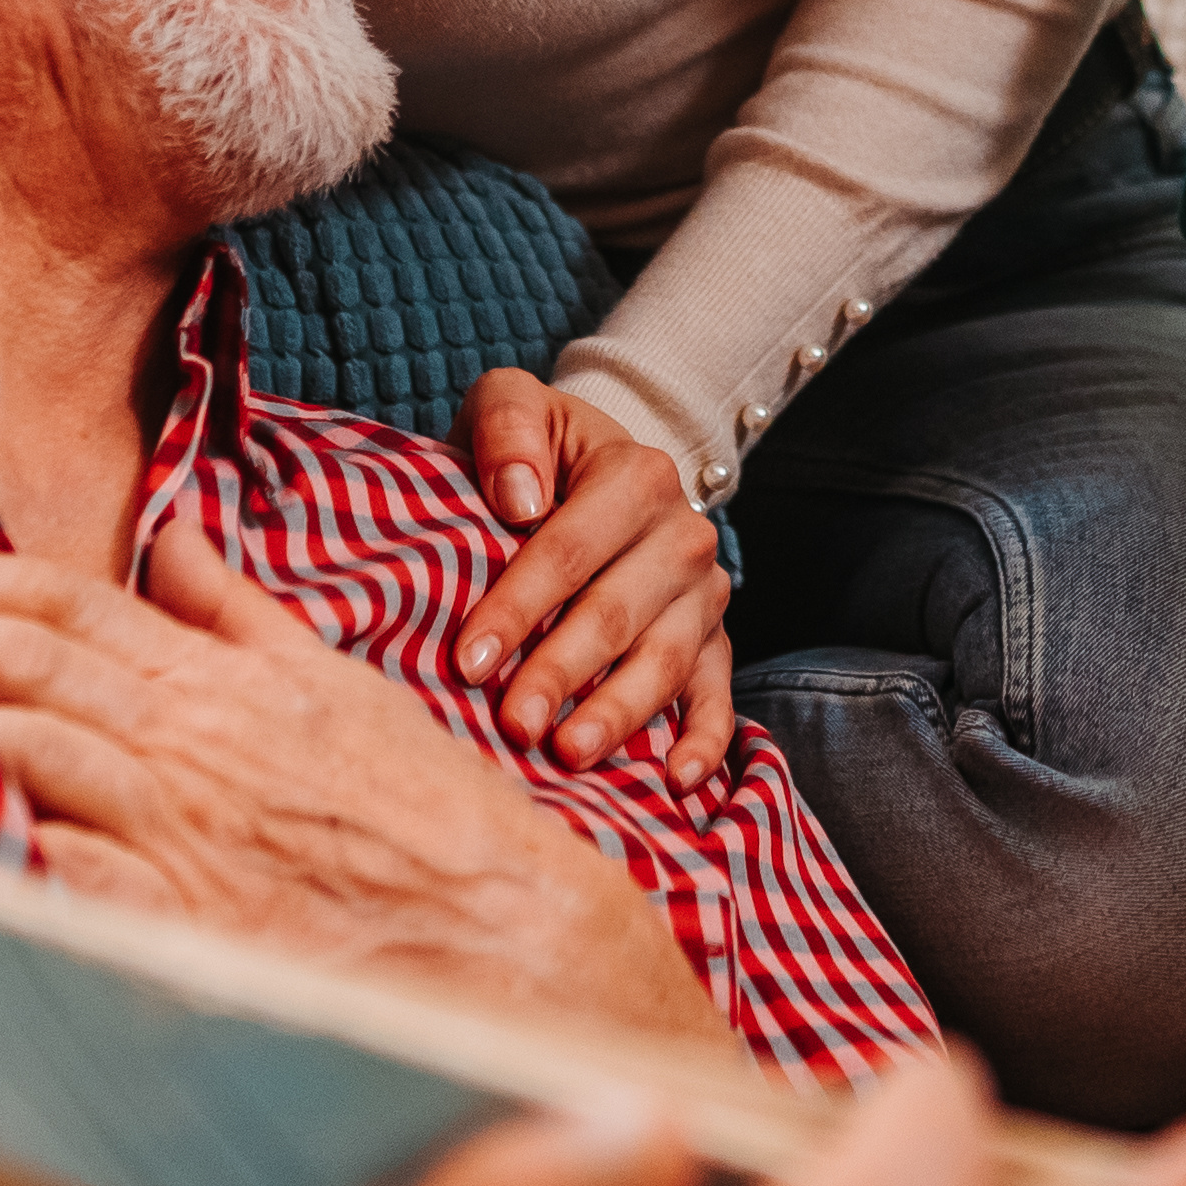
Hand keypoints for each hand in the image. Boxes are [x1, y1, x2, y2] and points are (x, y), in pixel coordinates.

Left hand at [0, 521, 733, 1053]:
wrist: (520, 947)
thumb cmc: (433, 827)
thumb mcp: (342, 692)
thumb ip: (242, 616)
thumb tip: (175, 537)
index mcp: (220, 682)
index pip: (59, 597)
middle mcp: (190, 744)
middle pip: (17, 660)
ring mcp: (183, 835)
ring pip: (21, 752)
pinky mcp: (180, 928)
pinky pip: (54, 879)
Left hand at [448, 372, 736, 781]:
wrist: (602, 467)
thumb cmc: (538, 449)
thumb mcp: (513, 404)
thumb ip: (508, 426)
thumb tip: (518, 499)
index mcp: (636, 475)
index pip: (568, 550)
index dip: (518, 607)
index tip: (468, 660)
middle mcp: (682, 534)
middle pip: (617, 613)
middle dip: (562, 673)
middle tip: (513, 724)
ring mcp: (703, 593)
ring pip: (664, 660)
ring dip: (619, 712)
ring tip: (569, 754)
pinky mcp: (715, 639)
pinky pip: (718, 694)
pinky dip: (705, 740)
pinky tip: (675, 781)